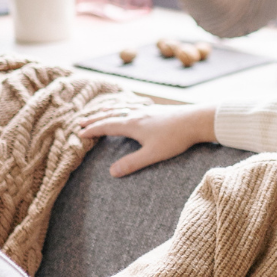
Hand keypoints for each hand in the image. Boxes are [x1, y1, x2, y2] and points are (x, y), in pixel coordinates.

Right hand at [77, 103, 216, 176]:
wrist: (196, 120)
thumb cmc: (175, 138)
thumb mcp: (152, 154)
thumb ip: (132, 163)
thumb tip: (111, 172)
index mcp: (132, 124)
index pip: (106, 126)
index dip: (92, 130)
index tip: (80, 132)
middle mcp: (136, 113)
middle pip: (111, 114)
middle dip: (95, 118)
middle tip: (82, 121)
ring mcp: (147, 109)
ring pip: (122, 107)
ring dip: (108, 110)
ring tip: (101, 111)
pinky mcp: (157, 108)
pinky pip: (134, 104)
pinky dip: (125, 105)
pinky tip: (130, 107)